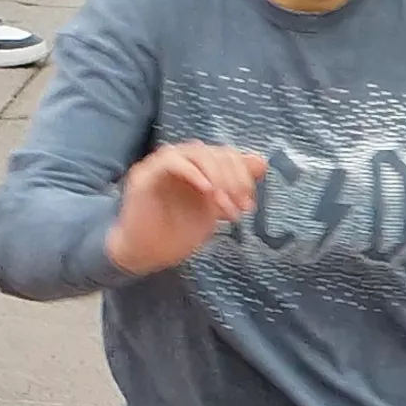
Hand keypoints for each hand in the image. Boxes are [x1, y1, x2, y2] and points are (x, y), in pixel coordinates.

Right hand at [104, 143, 266, 275]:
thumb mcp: (217, 210)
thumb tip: (260, 162)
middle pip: (214, 151)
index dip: (243, 175)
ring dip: (216, 175)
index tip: (248, 205)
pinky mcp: (145, 175)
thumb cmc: (178, 233)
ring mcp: (160, 166)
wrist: (145, 254)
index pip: (226, 154)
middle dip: (233, 179)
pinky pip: (170, 161)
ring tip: (222, 202)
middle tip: (239, 207)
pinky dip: (192, 171)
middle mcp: (180, 161)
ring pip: (195, 151)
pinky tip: (206, 190)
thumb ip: (235, 186)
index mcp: (198, 168)